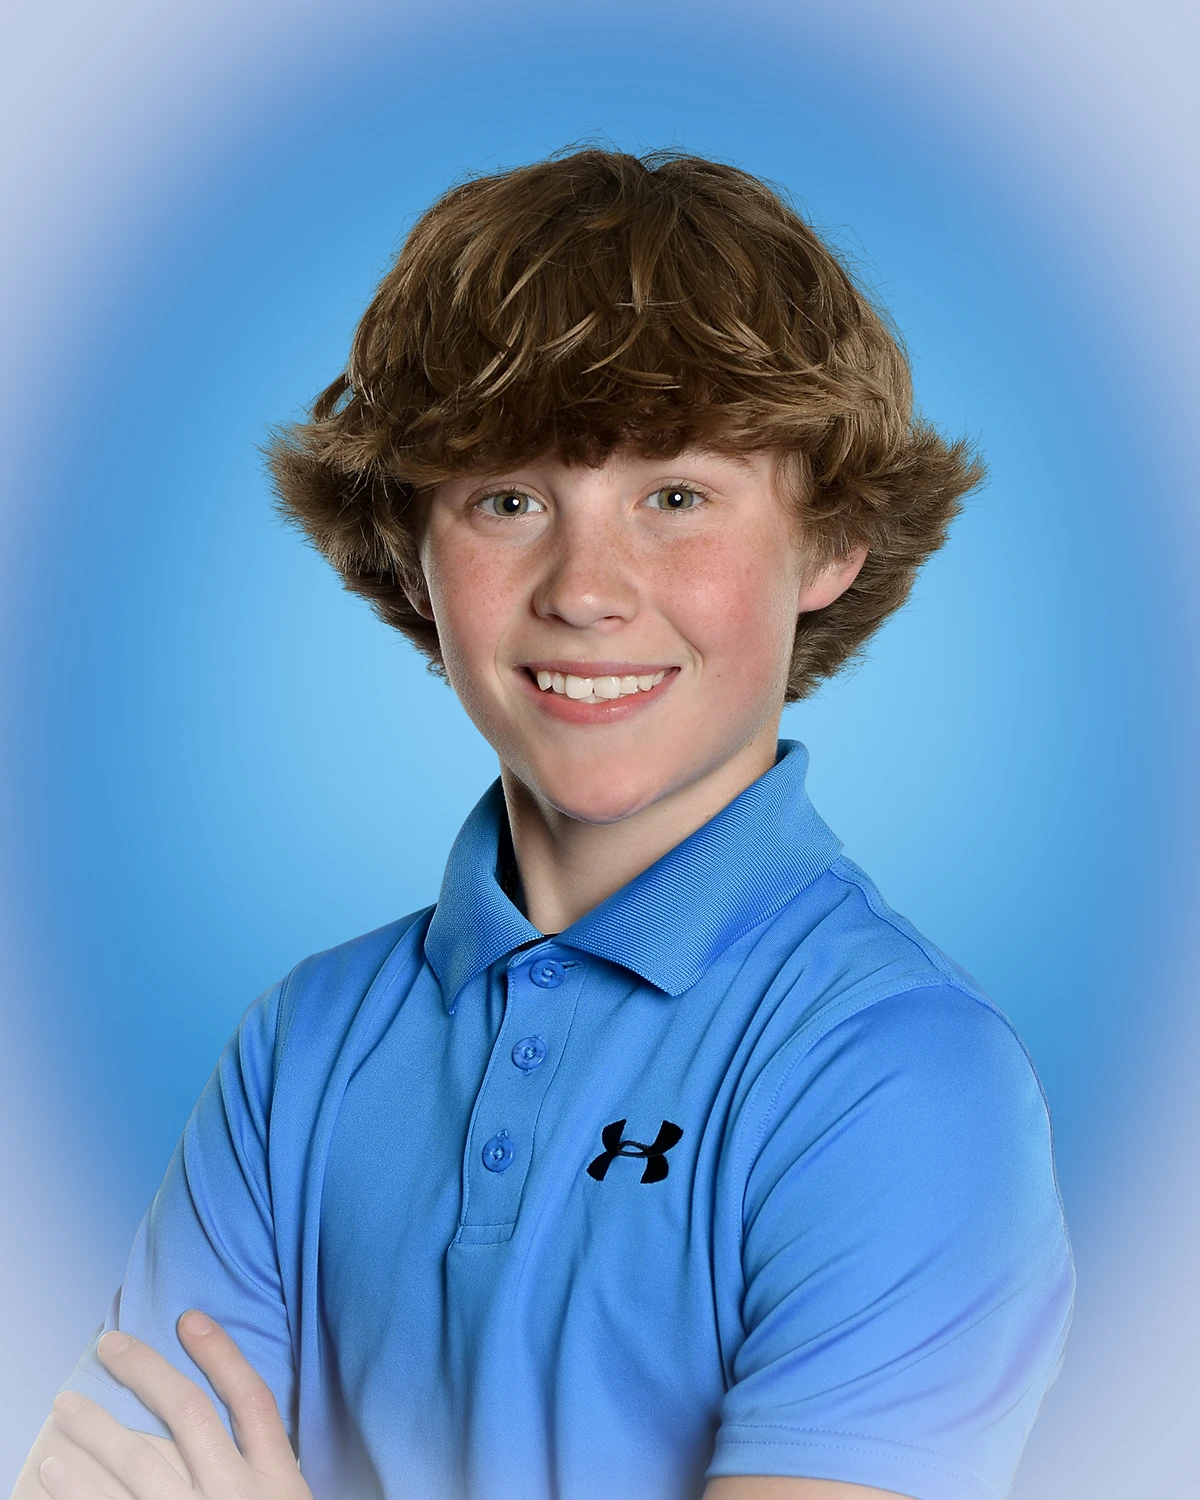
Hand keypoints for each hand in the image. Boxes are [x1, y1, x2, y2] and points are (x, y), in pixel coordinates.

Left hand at [39, 1312, 311, 1499]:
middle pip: (189, 1416)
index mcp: (279, 1483)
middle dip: (146, 1372)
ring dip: (97, 1431)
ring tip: (64, 1407)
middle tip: (109, 1344)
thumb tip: (215, 1421)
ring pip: (141, 1465)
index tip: (189, 1317)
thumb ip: (258, 1471)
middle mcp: (239, 1498)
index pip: (252, 1400)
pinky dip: (79, 1492)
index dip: (222, 1354)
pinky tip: (54, 1471)